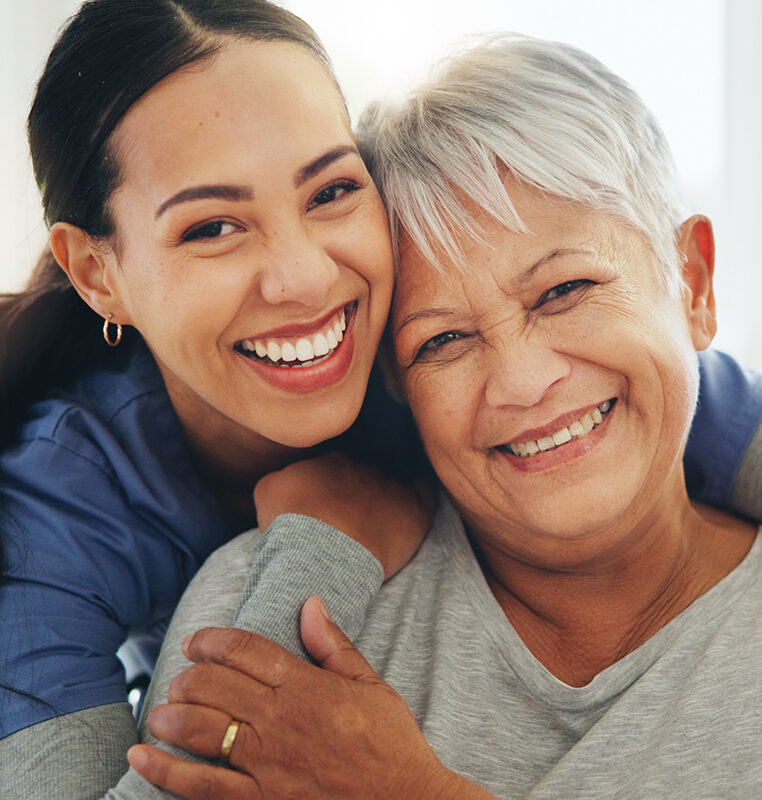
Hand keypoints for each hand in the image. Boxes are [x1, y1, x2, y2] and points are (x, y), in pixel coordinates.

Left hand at [128, 599, 489, 799]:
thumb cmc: (391, 743)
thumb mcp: (371, 684)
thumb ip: (334, 645)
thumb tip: (310, 603)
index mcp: (306, 685)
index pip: (246, 650)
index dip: (213, 640)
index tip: (195, 641)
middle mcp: (281, 719)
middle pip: (215, 685)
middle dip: (189, 676)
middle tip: (180, 677)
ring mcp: (267, 762)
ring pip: (202, 728)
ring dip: (171, 714)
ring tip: (159, 709)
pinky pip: (202, 785)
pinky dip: (166, 771)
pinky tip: (142, 756)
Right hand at [254, 453, 434, 578]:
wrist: (322, 549)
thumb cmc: (291, 526)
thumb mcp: (267, 491)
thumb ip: (281, 478)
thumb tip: (287, 481)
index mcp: (328, 462)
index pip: (330, 470)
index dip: (326, 492)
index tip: (321, 513)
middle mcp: (361, 467)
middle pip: (360, 478)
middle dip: (354, 496)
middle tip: (345, 525)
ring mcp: (388, 486)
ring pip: (389, 486)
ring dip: (383, 501)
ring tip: (374, 526)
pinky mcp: (413, 508)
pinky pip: (423, 493)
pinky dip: (420, 496)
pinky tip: (416, 503)